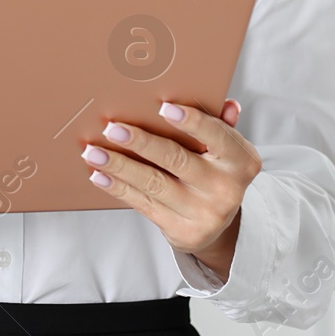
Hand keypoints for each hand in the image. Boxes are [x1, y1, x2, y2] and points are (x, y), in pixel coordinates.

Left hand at [79, 98, 258, 279]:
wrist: (218, 224)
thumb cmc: (216, 171)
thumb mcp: (228, 149)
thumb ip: (223, 126)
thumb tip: (227, 104)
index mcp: (241, 161)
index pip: (217, 136)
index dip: (192, 121)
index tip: (163, 107)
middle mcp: (226, 189)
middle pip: (177, 160)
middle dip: (141, 143)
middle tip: (112, 128)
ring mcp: (204, 214)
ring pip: (154, 184)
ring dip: (119, 166)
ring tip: (93, 151)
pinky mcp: (181, 231)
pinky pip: (143, 204)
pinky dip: (118, 188)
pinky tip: (99, 175)